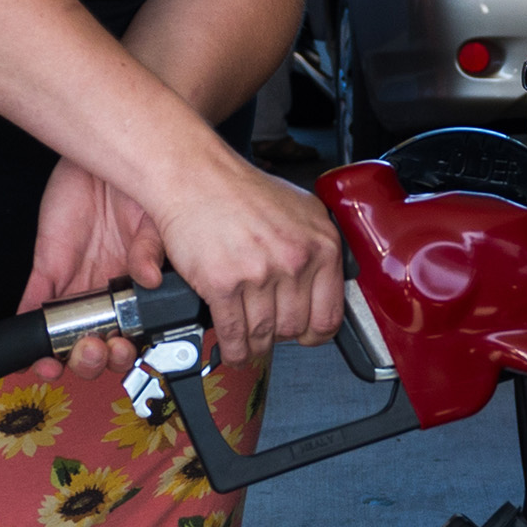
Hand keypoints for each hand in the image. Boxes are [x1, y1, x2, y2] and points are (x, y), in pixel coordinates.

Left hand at [17, 159, 163, 382]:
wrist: (101, 161)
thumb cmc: (133, 188)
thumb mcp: (152, 219)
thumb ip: (150, 249)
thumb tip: (150, 278)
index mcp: (135, 289)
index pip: (132, 334)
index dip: (126, 352)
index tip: (122, 349)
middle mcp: (105, 295)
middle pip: (99, 344)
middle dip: (97, 360)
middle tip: (98, 348)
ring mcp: (75, 286)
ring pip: (65, 336)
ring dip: (63, 356)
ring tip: (63, 357)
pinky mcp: (47, 271)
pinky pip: (32, 308)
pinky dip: (27, 330)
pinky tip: (31, 346)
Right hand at [147, 156, 341, 374]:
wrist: (196, 177)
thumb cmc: (241, 191)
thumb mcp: (302, 211)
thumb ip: (317, 248)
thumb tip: (325, 285)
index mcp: (321, 244)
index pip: (329, 315)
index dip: (315, 332)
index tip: (305, 335)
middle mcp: (295, 260)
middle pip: (294, 328)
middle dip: (280, 336)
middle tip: (270, 332)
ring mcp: (259, 273)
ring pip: (264, 334)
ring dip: (255, 346)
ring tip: (250, 342)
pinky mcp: (223, 283)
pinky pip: (234, 333)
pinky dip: (234, 349)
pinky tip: (234, 349)